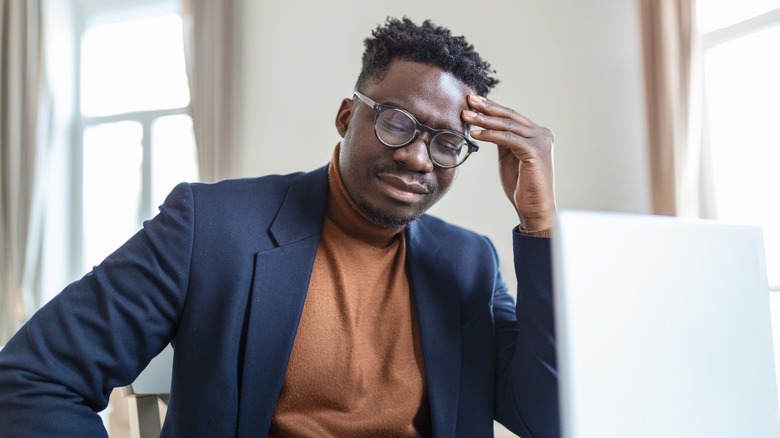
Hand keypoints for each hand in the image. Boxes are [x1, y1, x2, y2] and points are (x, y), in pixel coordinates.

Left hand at [463, 95, 555, 230]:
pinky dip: (490, 135)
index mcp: (537, 134)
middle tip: (468, 99)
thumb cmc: (521, 186)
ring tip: (465, 116)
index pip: (511, 116)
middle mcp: (542, 134)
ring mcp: (541, 141)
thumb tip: (487, 125)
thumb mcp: (509, 157)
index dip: (491, 107)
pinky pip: (507, 139)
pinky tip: (475, 134)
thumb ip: (503, 140)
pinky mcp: (535, 150)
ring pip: (507, 126)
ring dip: (484, 120)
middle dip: (486, 107)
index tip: (473, 100)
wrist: (534, 208)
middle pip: (509, 116)